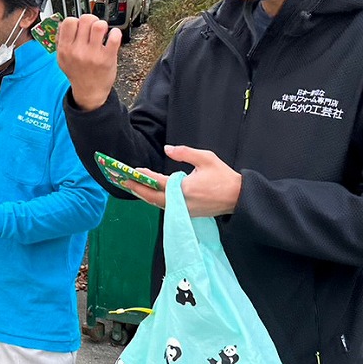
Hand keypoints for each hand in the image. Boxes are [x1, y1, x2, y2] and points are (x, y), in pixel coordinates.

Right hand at [56, 14, 121, 111]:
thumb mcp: (62, 59)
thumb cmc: (78, 74)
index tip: (80, 26)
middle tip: (93, 28)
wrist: (89, 92)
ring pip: (99, 25)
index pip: (69, 22)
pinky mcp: (107, 58)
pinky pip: (114, 37)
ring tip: (102, 33)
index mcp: (65, 49)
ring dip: (103, 26)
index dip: (76, 21)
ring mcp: (93, 54)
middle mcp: (78, 51)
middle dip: (91, 21)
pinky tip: (112, 37)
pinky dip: (115, 33)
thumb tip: (62, 25)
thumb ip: (60, 42)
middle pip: (85, 19)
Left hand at [121, 146, 241, 216]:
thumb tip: (167, 149)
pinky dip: (156, 200)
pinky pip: (167, 208)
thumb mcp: (206, 158)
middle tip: (124, 182)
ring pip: (159, 205)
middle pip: (153, 198)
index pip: (159, 183)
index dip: (145, 177)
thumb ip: (185, 153)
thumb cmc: (223, 177)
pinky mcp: (187, 214)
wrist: (238, 197)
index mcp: (185, 188)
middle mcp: (182, 202)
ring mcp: (184, 210)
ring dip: (145, 196)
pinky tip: (150, 194)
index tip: (134, 171)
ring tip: (133, 187)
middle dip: (138, 189)